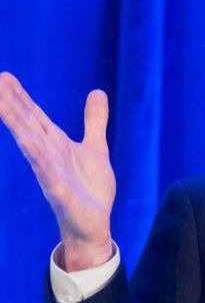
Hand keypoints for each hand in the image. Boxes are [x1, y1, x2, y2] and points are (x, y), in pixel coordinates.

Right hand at [0, 72, 115, 269]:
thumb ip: (94, 121)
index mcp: (55, 144)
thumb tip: (97, 91)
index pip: (34, 116)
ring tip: (1, 103)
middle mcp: (48, 155)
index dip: (20, 97)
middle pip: (27, 124)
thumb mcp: (96, 148)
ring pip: (29, 143)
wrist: (93, 225)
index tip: (5, 77)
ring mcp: (50, 172)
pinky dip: (36, 156)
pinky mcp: (57, 191)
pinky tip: (26, 141)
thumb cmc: (90, 189)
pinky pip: (44, 171)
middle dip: (12, 103)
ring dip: (16, 123)